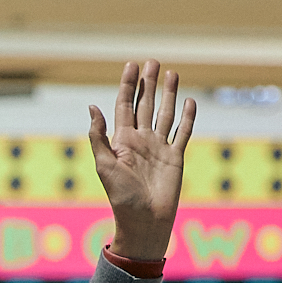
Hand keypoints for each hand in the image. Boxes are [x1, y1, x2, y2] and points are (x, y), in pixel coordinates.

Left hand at [87, 60, 193, 261]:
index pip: (124, 106)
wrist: (144, 221)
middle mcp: (141, 141)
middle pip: (145, 105)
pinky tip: (189, 102)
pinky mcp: (175, 158)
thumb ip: (98, 136)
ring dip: (169, 94)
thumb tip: (92, 106)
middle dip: (149, 83)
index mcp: (122, 141)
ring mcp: (159, 148)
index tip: (131, 65)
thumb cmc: (121, 197)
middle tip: (152, 61)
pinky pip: (183, 133)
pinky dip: (187, 118)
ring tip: (172, 73)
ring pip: (165, 114)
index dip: (127, 85)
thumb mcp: (104, 165)